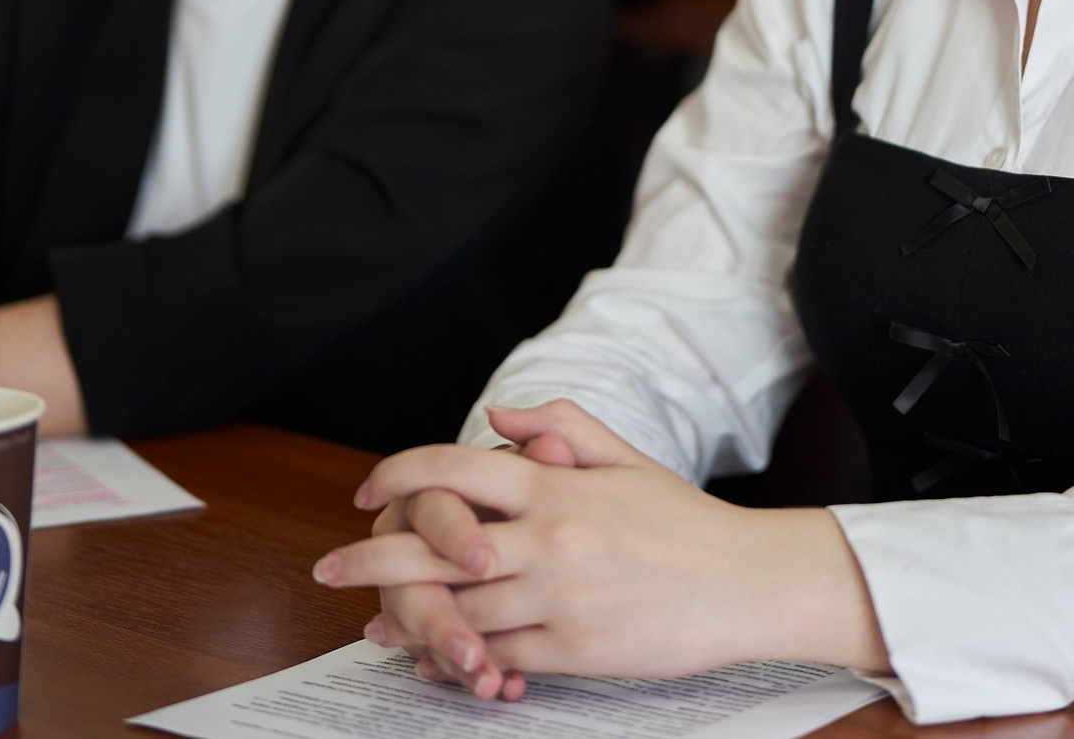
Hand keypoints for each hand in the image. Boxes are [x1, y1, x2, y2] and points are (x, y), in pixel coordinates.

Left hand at [312, 401, 886, 692]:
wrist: (746, 582)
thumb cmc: (686, 522)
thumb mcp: (627, 457)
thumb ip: (562, 426)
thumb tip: (500, 413)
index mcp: (557, 486)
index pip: (455, 469)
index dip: (399, 476)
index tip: (368, 492)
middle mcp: (548, 540)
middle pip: (434, 547)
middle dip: (369, 558)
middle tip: (327, 568)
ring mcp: (558, 598)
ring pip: (457, 611)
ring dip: (405, 619)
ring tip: (374, 626)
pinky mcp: (573, 650)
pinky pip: (498, 655)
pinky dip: (461, 659)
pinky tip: (437, 660)